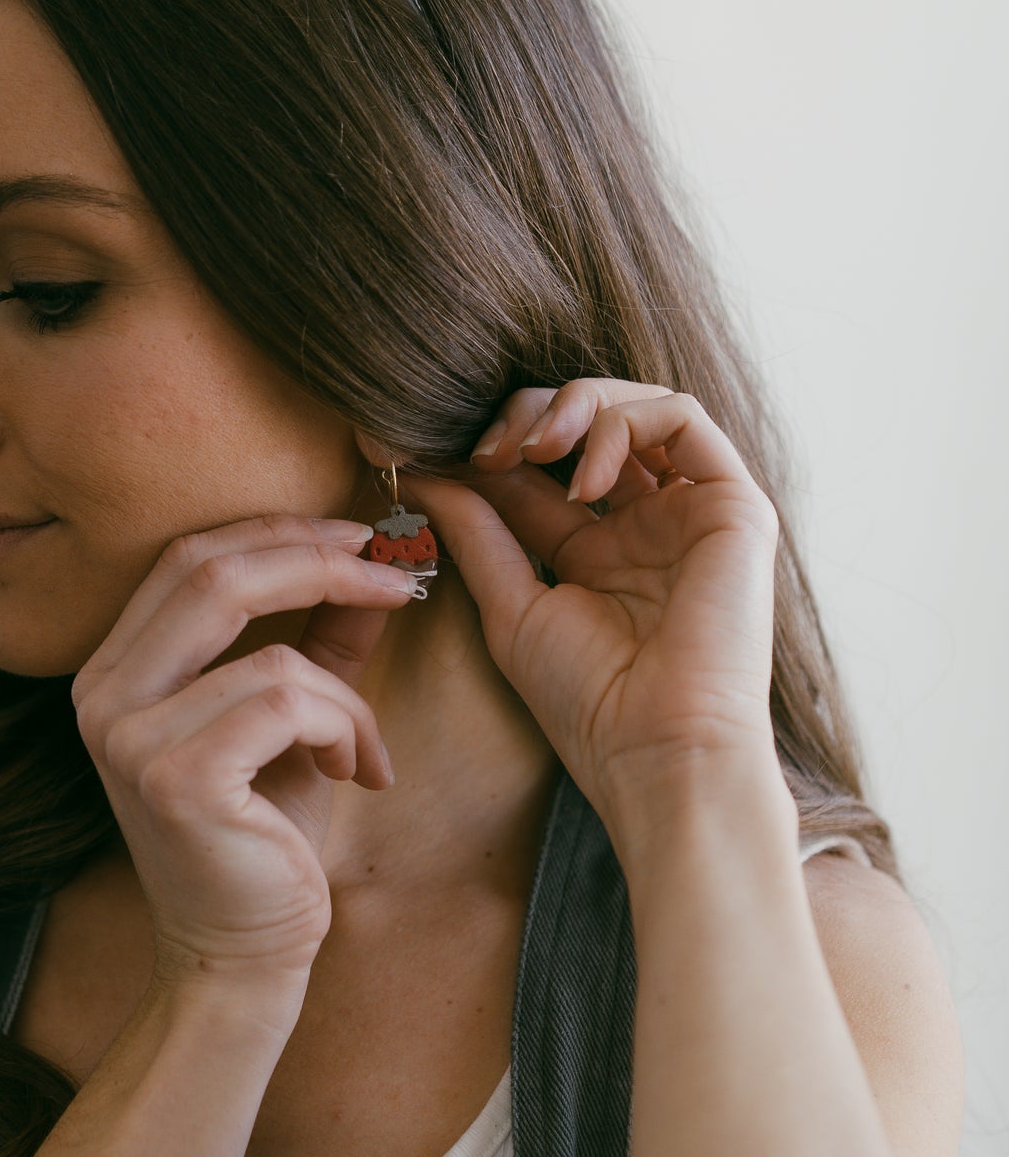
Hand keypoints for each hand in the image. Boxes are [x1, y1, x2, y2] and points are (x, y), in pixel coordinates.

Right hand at [71, 514, 419, 1005]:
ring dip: (345, 697)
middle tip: (396, 578)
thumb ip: (320, 639)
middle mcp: (102, 695)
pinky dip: (343, 729)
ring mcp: (128, 737)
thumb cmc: (262, 840)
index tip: (361, 537)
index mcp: (113, 670)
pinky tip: (354, 774)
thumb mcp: (292, 721)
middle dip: (320, 562)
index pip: (190, 559)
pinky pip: (285, 703)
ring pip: (271, 655)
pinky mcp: (175, 778)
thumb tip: (375, 562)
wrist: (239, 955)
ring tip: (362, 748)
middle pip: (213, 573)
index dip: (280, 533)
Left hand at [400, 379, 782, 832]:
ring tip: (532, 449)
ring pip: (639, 405)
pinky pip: (684, 416)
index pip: (543, 465)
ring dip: (575, 405)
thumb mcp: (510, 604)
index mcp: (599, 548)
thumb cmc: (588, 702)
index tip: (444, 456)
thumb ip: (475, 531)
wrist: (657, 752)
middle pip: (592, 421)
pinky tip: (585, 479)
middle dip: (531, 414)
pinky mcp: (734, 505)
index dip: (494, 446)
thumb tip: (421, 471)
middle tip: (490, 447)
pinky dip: (624, 423)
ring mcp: (693, 510)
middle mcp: (650, 522)